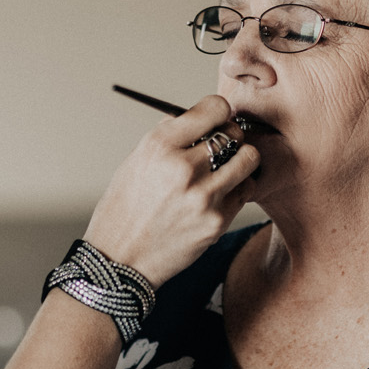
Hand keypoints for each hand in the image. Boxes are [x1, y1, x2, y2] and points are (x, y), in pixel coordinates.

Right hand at [82, 95, 259, 287]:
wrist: (119, 261)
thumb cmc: (124, 209)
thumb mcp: (135, 162)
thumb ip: (169, 137)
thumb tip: (197, 117)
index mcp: (159, 146)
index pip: (213, 108)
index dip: (218, 110)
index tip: (217, 117)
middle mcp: (183, 168)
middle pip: (233, 132)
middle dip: (230, 134)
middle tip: (221, 145)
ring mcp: (203, 197)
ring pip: (249, 158)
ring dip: (241, 159)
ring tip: (226, 167)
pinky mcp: (217, 222)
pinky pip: (246, 190)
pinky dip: (237, 187)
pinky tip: (221, 192)